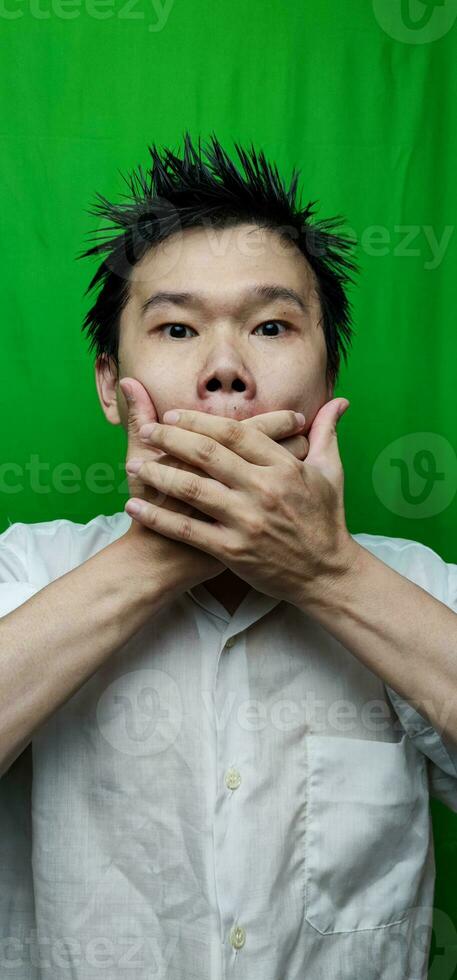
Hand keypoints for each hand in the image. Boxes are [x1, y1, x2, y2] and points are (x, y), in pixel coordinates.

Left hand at [124, 399, 353, 607]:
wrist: (326, 575)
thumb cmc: (326, 520)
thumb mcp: (330, 473)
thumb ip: (326, 433)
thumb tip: (339, 401)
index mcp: (284, 467)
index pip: (234, 433)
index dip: (199, 421)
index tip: (172, 415)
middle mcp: (263, 489)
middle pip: (206, 453)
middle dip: (170, 438)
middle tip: (146, 430)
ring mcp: (247, 521)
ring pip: (192, 488)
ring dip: (158, 474)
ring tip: (134, 465)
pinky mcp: (233, 550)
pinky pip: (187, 529)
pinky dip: (158, 517)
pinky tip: (135, 507)